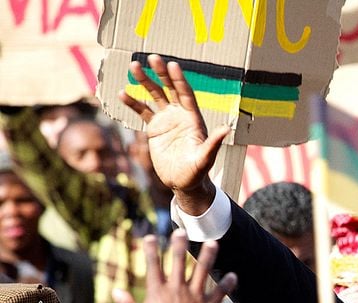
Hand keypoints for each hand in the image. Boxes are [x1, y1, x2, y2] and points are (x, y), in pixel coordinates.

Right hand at [112, 230, 235, 302]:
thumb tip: (116, 291)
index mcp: (157, 293)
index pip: (152, 265)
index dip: (150, 249)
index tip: (150, 237)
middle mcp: (176, 291)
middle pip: (178, 261)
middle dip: (179, 244)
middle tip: (182, 230)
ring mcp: (195, 298)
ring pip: (202, 271)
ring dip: (208, 255)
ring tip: (213, 242)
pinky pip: (221, 292)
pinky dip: (227, 284)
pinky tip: (233, 276)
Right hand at [120, 54, 230, 210]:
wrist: (183, 183)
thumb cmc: (197, 172)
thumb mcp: (205, 158)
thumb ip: (213, 143)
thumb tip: (227, 128)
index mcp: (193, 120)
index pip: (186, 95)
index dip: (180, 80)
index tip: (173, 65)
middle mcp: (180, 116)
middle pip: (170, 89)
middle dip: (162, 73)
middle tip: (153, 57)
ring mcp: (167, 120)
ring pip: (155, 96)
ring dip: (145, 81)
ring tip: (133, 66)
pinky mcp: (155, 128)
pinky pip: (142, 111)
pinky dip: (133, 103)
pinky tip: (122, 93)